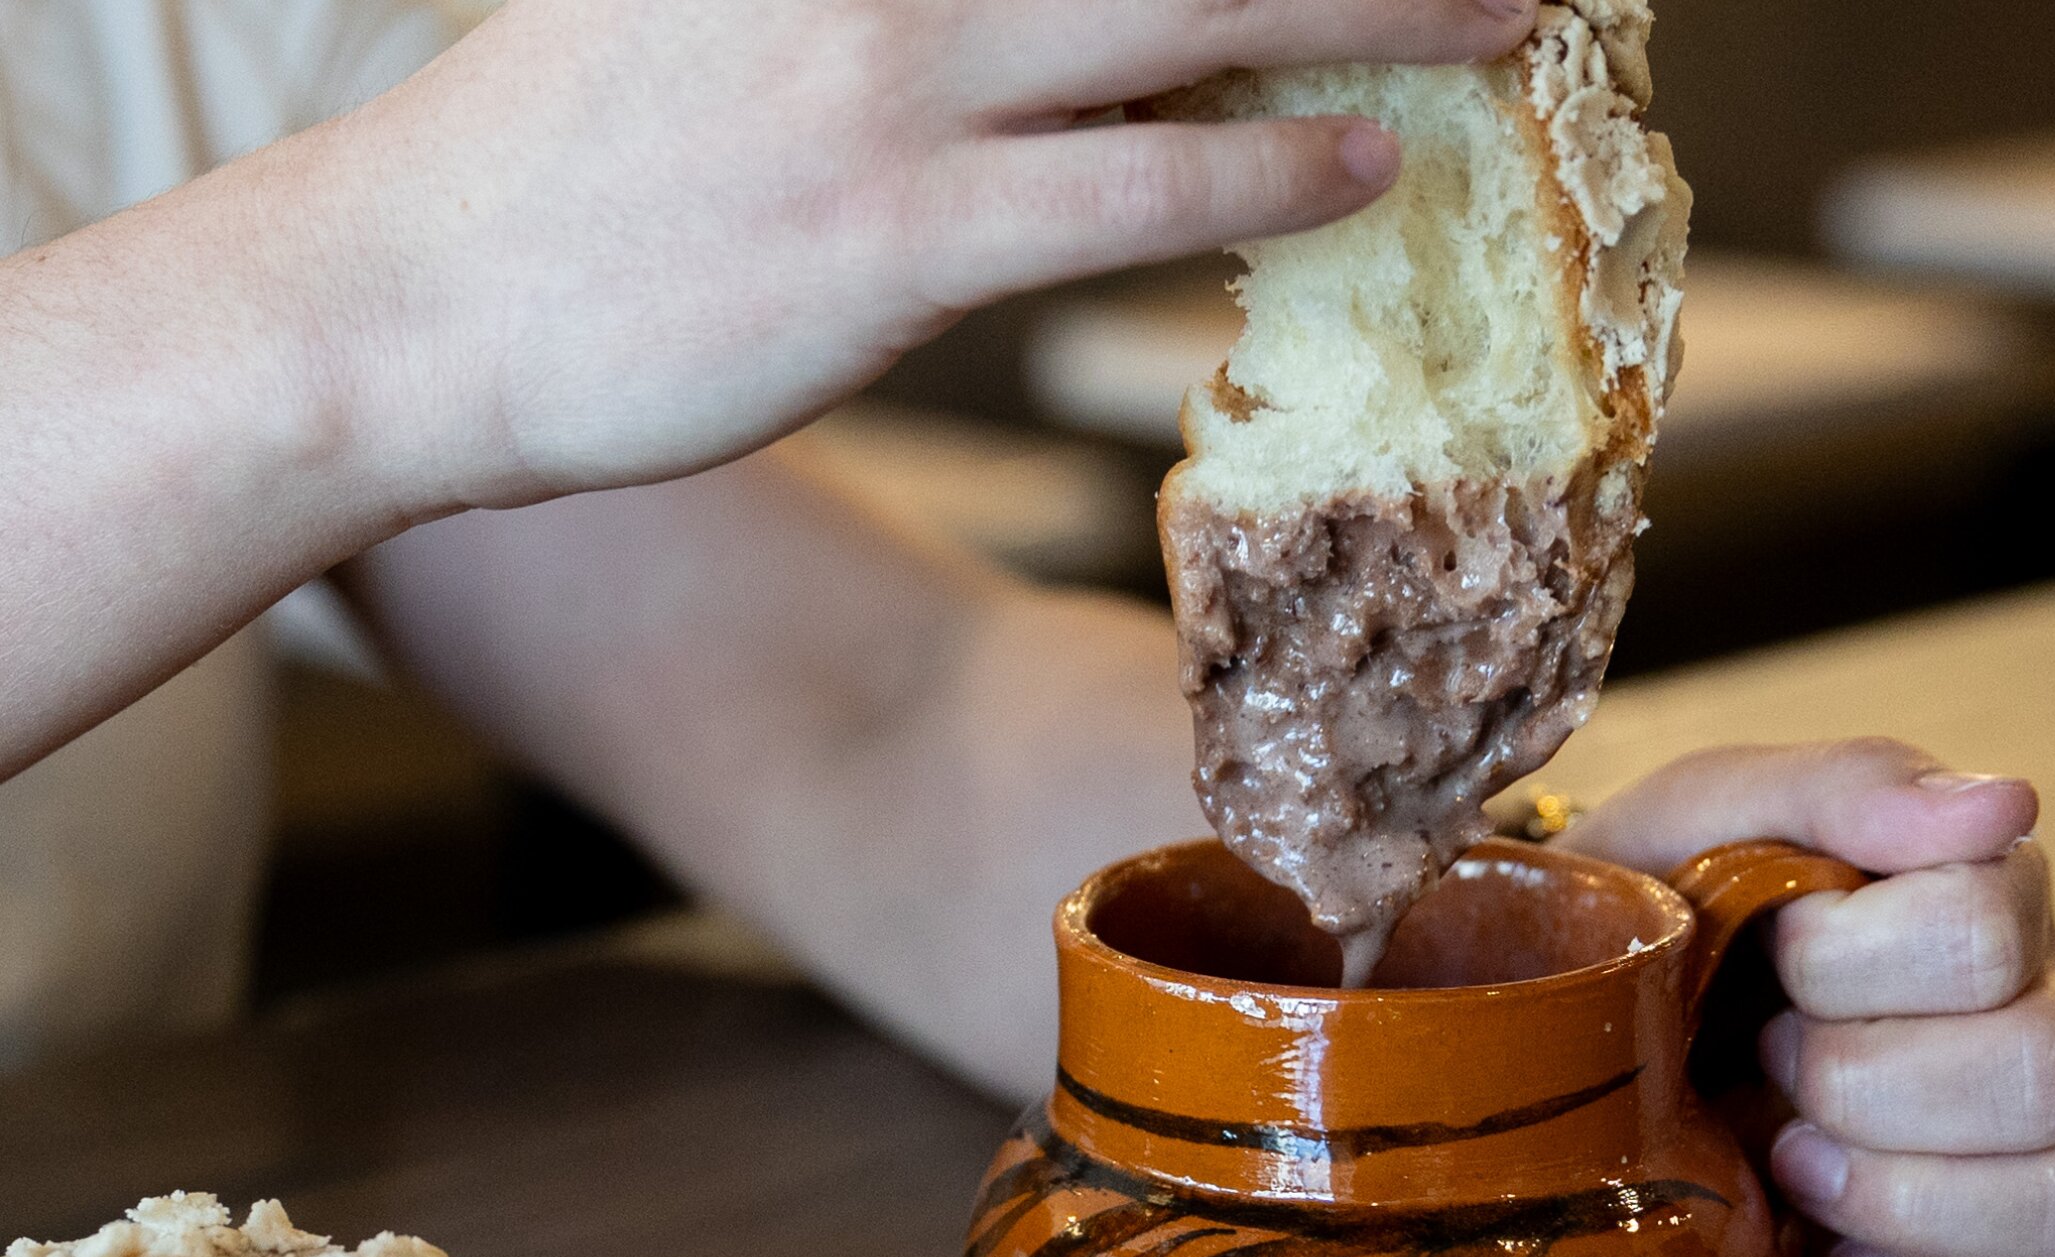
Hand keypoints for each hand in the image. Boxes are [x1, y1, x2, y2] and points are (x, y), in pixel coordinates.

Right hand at [332, 0, 1534, 513]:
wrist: (419, 298)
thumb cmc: (564, 155)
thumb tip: (1015, 11)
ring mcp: (891, 80)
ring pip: (1192, 9)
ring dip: (1372, 5)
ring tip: (1504, 10)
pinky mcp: (899, 236)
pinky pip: (1131, 185)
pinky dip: (1262, 165)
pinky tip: (1363, 161)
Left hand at [1562, 738, 2054, 1256]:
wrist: (1574, 1047)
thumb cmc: (1650, 918)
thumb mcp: (1697, 819)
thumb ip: (1838, 788)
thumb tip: (2005, 804)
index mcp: (1979, 898)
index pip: (1987, 929)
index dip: (1847, 956)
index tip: (1766, 946)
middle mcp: (2031, 1020)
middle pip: (2045, 1069)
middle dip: (1861, 1075)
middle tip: (1764, 1054)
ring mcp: (2016, 1153)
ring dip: (1900, 1192)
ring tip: (1785, 1157)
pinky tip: (1824, 1253)